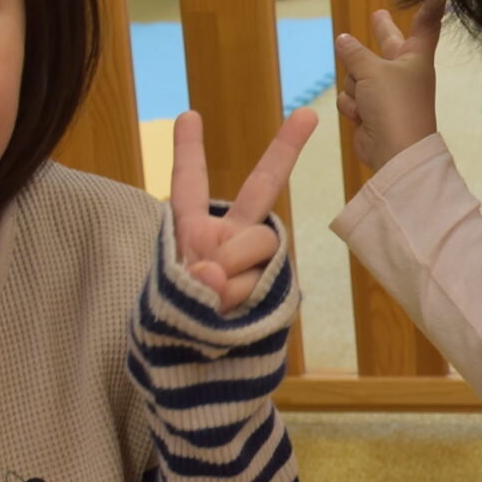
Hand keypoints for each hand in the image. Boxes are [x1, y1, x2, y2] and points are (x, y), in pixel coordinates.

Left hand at [170, 105, 315, 311]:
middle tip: (306, 114)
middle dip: (284, 148)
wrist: (204, 367)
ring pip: (259, 242)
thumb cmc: (180, 325)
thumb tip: (215, 272)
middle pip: (261, 188)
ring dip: (234, 271)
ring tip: (213, 301)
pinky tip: (231, 311)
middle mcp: (228, 236)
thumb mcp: (175, 296)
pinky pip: (264, 277)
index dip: (188, 149)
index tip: (188, 114)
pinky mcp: (273, 284)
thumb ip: (194, 280)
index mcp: (193, 230)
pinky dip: (242, 295)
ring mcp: (254, 260)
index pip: (189, 183)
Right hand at [334, 0, 445, 172]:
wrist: (394, 151)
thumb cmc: (394, 105)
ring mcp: (386, 92)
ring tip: (369, 103)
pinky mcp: (371, 111)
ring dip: (356, 88)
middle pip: (388, 44)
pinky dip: (353, 107)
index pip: (426, 22)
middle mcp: (403, 72)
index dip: (431, 2)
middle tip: (379, 15)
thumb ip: (355, 53)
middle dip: (382, 31)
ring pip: (356, 74)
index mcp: (416, 57)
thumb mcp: (372, 70)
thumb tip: (343, 40)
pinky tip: (362, 117)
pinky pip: (350, 97)